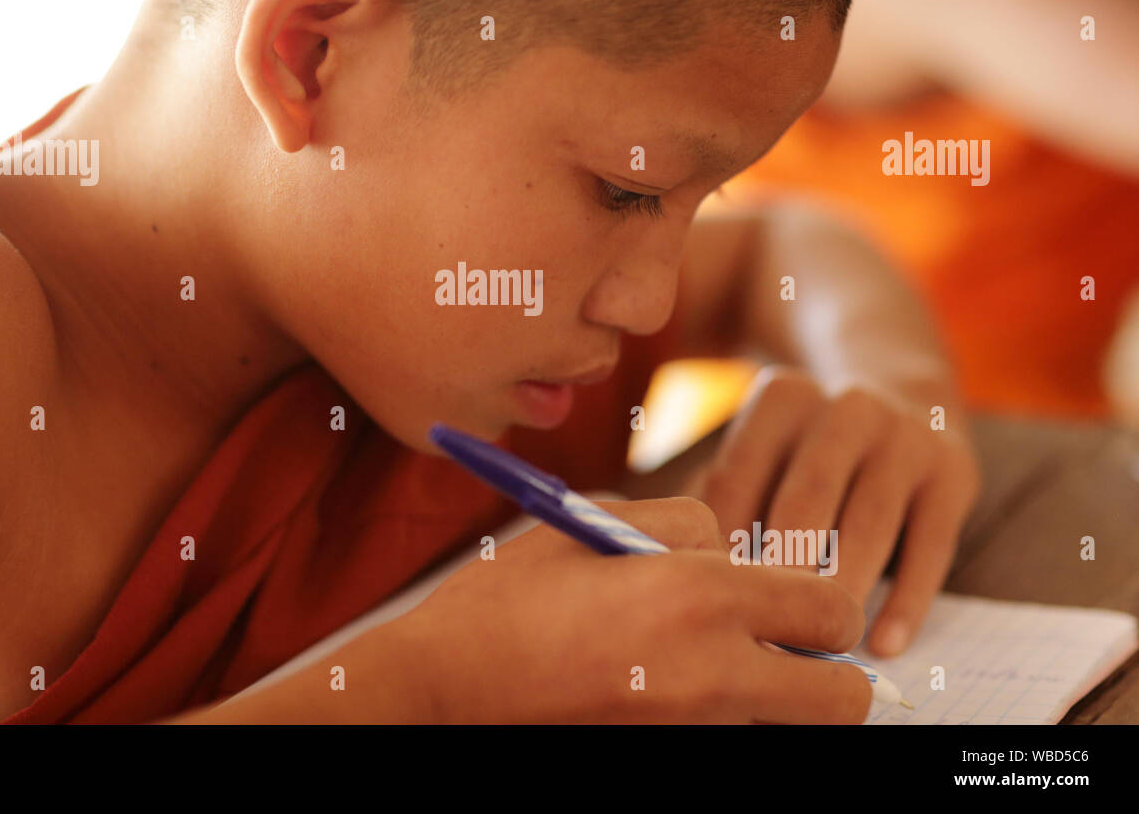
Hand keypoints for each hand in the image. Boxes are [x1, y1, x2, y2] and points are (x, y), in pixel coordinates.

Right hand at [393, 497, 871, 722]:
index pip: (833, 610)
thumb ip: (680, 523)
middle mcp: (712, 675)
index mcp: (697, 597)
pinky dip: (720, 719)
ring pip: (788, 727)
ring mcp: (692, 733)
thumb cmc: (507, 599)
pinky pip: (730, 741)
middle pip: (842, 699)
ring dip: (772, 700)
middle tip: (777, 647)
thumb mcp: (592, 525)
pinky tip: (665, 690)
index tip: (789, 597)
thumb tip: (731, 549)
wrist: (443, 687)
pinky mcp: (670, 761)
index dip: (823, 601)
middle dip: (827, 672)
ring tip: (705, 666)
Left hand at [695, 365, 979, 657]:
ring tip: (819, 643)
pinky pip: (931, 545)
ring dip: (842, 589)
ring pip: (868, 526)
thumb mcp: (762, 443)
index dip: (719, 543)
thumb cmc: (804, 447)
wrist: (904, 397)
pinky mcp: (954, 472)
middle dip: (780, 572)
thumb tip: (684, 561)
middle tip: (759, 632)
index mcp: (782, 397)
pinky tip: (884, 644)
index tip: (709, 600)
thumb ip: (719, 492)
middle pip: (804, 502)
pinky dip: (908, 600)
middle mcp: (846, 408)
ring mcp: (904, 437)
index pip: (738, 477)